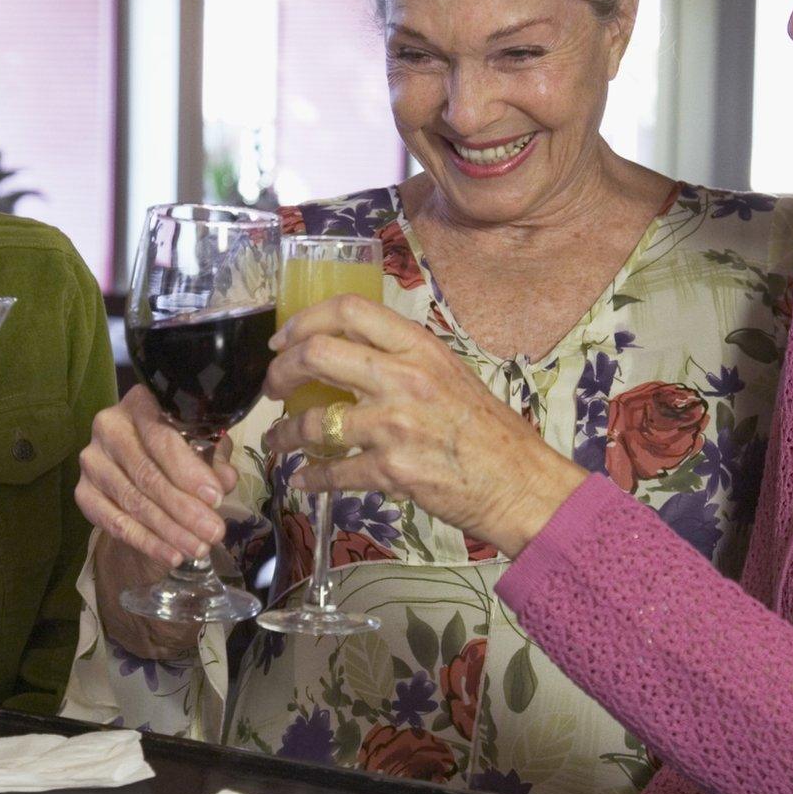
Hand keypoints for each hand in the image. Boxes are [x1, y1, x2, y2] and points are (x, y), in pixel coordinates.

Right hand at [74, 385, 238, 569]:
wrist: (138, 472)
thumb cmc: (177, 450)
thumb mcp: (203, 448)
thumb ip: (214, 461)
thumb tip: (225, 480)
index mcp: (140, 403)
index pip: (162, 437)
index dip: (189, 471)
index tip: (215, 498)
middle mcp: (108, 426)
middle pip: (147, 473)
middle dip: (184, 508)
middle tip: (214, 532)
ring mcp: (92, 460)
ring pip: (133, 501)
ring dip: (170, 530)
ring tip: (199, 548)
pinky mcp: (82, 492)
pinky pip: (114, 523)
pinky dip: (147, 542)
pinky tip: (172, 555)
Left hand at [261, 296, 585, 556]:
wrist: (520, 483)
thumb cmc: (487, 431)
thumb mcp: (448, 374)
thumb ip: (401, 359)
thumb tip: (347, 354)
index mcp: (419, 346)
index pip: (348, 310)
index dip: (302, 321)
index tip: (283, 340)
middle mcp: (405, 377)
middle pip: (316, 354)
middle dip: (280, 372)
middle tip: (272, 388)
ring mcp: (396, 424)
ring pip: (314, 420)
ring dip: (285, 434)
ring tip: (278, 441)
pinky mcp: (392, 470)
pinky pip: (333, 472)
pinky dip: (310, 478)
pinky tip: (302, 480)